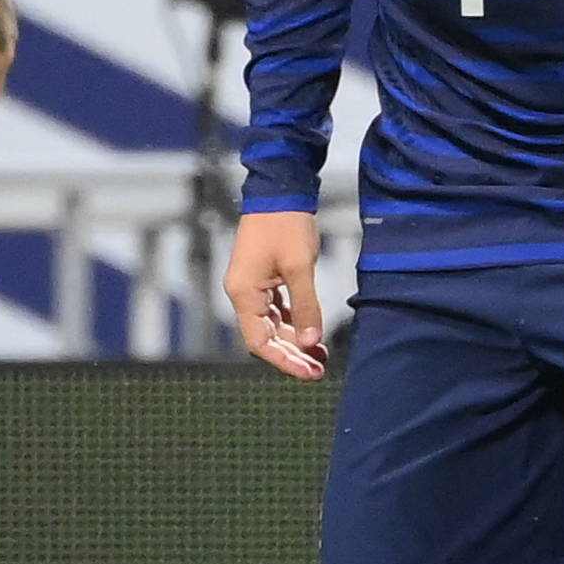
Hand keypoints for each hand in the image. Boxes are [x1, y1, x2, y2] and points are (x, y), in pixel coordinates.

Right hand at [226, 209, 330, 377]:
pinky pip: (277, 311)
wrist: (280, 191)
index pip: (259, 342)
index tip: (309, 372)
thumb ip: (306, 305)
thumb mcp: (300, 267)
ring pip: (272, 326)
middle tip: (319, 370)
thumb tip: (312, 340)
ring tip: (321, 356)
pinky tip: (313, 332)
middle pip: (265, 337)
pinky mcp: (264, 280)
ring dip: (295, 341)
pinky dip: (294, 323)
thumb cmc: (285, 224)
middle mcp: (243, 294)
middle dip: (292, 355)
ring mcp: (252, 287)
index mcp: (243, 293)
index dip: (284, 360)